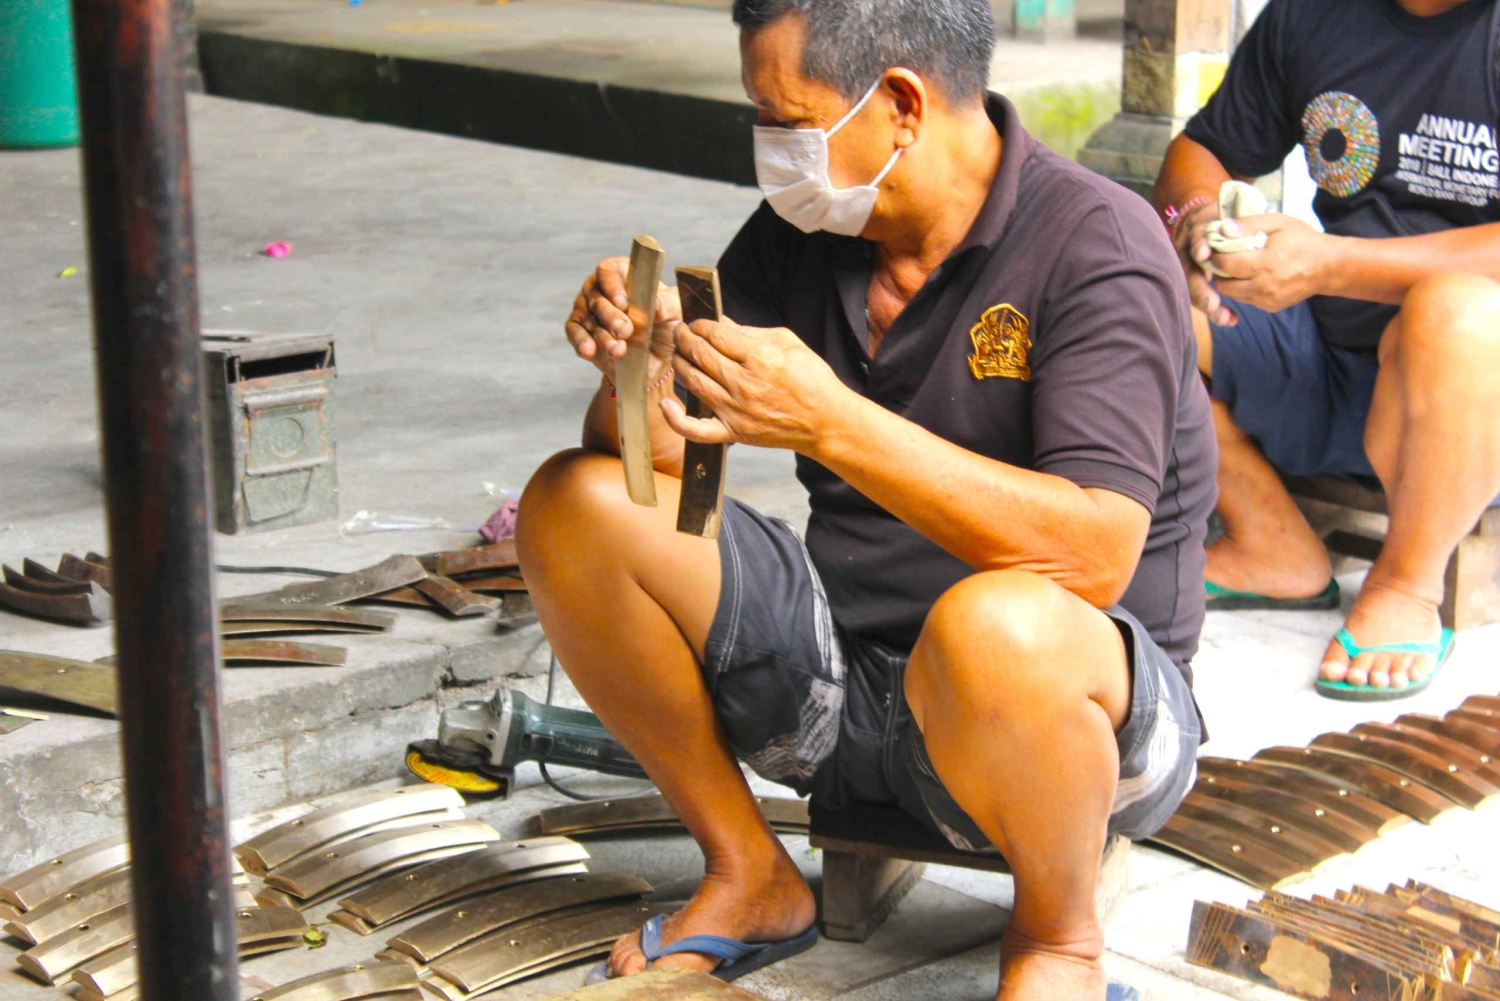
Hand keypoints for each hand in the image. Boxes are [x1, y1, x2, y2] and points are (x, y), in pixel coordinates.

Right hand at [564, 257, 682, 381]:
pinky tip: (589, 350)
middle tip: (625, 330)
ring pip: (587, 319)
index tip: (623, 302)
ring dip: (602, 335)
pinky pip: (575, 333)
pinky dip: (582, 342)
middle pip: (597, 297)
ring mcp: (588, 310)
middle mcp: (601, 289)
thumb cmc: (666, 324)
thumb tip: (655, 305)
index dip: (612, 284)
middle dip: (610, 316)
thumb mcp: (676, 313)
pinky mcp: (581, 332)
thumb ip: (668, 306)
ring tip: (618, 350)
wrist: (658, 358)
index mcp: (623, 275)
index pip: (609, 270)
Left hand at [659, 317, 850, 451]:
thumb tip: (722, 323)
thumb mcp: (788, 343)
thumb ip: (752, 332)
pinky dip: (676, 419)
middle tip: (681, 332)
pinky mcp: (733, 432)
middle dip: (685, 338)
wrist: (825, 422)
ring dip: (679, 363)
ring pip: (693, 382)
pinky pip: (696, 429)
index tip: (697, 322)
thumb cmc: (812, 381)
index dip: (700, 324)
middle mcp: (744, 384)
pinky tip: (666, 405)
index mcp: (760, 357)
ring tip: (679, 354)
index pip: (715, 334)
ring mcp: (736, 410)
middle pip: (700, 354)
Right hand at [1172, 201, 1238, 325]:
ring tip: (1224, 317)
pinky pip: (1201, 297)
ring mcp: (1188, 267)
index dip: (1197, 245)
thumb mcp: (1229, 213)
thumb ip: (1234, 222)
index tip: (1203, 254)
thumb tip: (1229, 229)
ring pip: (1191, 288)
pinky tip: (1231, 319)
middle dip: (1198, 289)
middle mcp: (1186, 252)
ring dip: (1206, 303)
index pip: (1194, 238)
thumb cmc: (1224, 217)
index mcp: (1196, 231)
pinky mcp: (1195, 281)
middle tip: (1212, 304)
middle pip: (1187, 271)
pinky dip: (1216, 310)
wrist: (1207, 222)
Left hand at [1207, 214, 1337, 313]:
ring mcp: (1267, 300)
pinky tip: (1252, 276)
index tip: (1216, 247)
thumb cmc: (1303, 240)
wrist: (1329, 267)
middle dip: (1219, 271)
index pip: (1225, 264)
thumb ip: (1249, 224)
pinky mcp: (1270, 307)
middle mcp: (1263, 286)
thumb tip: (1222, 229)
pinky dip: (1243, 289)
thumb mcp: (1279, 223)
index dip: (1215, 255)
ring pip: (1232, 295)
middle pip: (1223, 284)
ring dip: (1229, 281)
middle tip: (1223, 258)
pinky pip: (1246, 300)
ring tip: (1237, 266)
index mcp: (1265, 263)